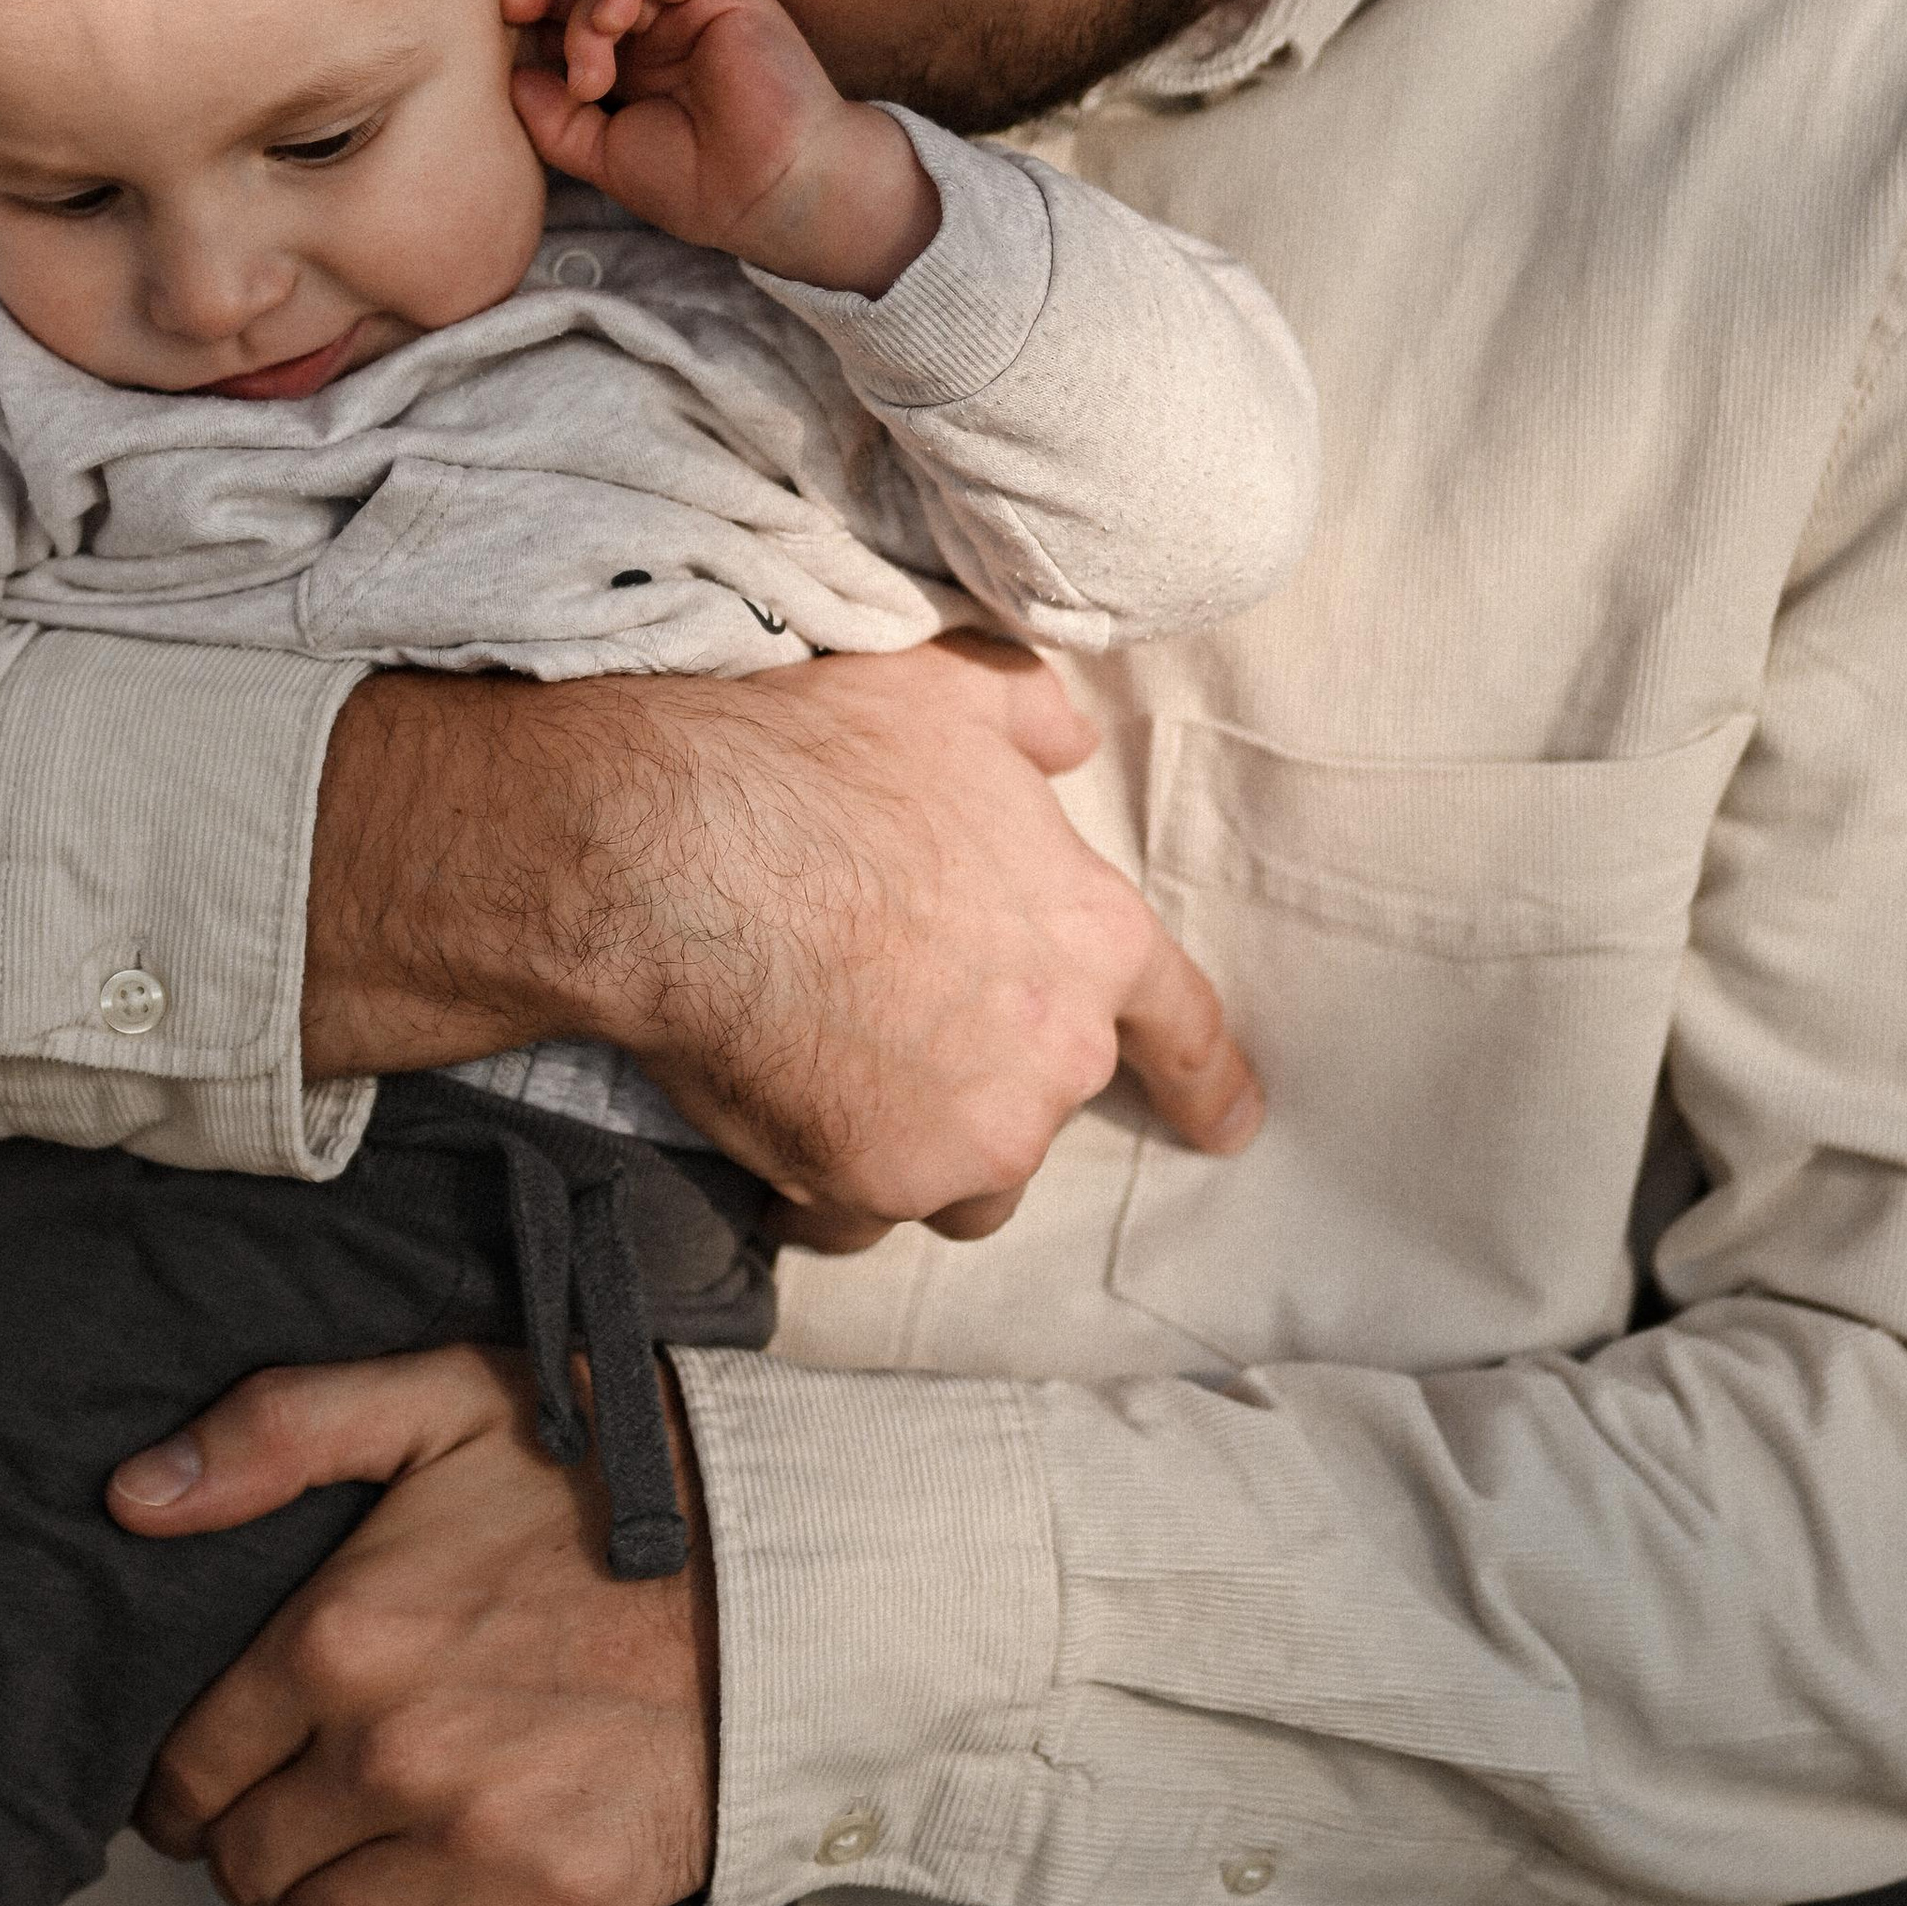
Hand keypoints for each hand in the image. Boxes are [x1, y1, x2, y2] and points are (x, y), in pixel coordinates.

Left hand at [114, 1347, 710, 1905]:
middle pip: (242, 1863)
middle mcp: (388, 1754)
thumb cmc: (614, 1474)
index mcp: (341, 1634)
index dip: (185, 1780)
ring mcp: (470, 1845)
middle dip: (246, 1844)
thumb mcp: (441, 1398)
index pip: (190, 1767)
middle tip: (284, 1813)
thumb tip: (132, 1496)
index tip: (209, 1776)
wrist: (781, 1567)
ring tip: (331, 1878)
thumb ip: (278, 1429)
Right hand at [303, 637, 1260, 1235]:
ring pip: (964, 1174)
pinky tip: (780, 1106)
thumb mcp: (947, 691)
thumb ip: (1031, 716)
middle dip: (986, 1071)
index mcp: (1092, 938)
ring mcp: (964, 1137)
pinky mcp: (869, 1189)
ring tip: (838, 1063)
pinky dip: (829, 1180)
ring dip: (920, 1139)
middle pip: (1044, 1099)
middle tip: (895, 1011)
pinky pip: (861, 1215)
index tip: (1227, 1125)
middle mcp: (1050, 1056)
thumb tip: (1069, 741)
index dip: (1207, 1081)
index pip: (1184, 1029)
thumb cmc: (816, 759)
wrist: (679, 850)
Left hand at [504, 0, 937, 294]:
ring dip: (582, 15)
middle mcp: (664, 32)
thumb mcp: (606, 156)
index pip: (573, 22)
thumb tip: (512, 75)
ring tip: (589, 75)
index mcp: (639, 68)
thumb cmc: (701, 185)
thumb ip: (554, 121)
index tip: (505, 35)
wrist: (771, 194)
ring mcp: (692, 9)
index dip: (534, 20)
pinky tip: (609, 27)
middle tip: (513, 9)